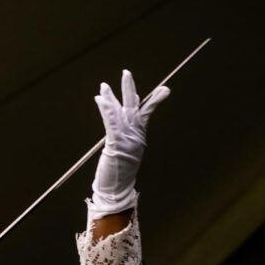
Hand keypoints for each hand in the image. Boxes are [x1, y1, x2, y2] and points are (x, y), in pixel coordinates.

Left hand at [89, 69, 169, 217]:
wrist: (117, 192)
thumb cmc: (119, 175)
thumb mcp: (126, 154)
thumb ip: (127, 139)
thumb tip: (125, 131)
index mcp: (139, 138)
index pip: (145, 115)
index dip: (153, 101)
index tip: (164, 90)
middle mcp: (135, 136)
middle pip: (133, 107)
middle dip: (129, 89)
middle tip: (126, 73)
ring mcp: (126, 140)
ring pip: (119, 112)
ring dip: (110, 97)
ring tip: (103, 85)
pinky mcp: (116, 144)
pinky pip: (111, 122)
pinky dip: (106, 109)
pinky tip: (100, 99)